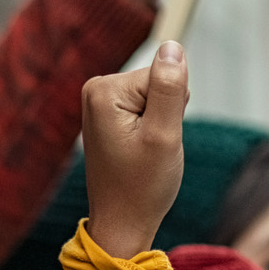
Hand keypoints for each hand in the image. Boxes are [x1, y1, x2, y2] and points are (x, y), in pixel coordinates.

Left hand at [81, 42, 188, 258]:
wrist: (122, 222)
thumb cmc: (142, 185)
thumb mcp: (164, 134)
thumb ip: (169, 88)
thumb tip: (172, 47)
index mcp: (104, 90)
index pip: (163, 75)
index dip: (172, 107)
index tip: (155, 137)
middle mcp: (96, 91)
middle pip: (157, 83)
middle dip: (166, 114)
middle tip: (152, 147)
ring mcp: (101, 104)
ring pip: (156, 97)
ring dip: (161, 124)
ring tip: (146, 152)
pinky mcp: (110, 116)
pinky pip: (148, 110)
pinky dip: (154, 130)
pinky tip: (141, 152)